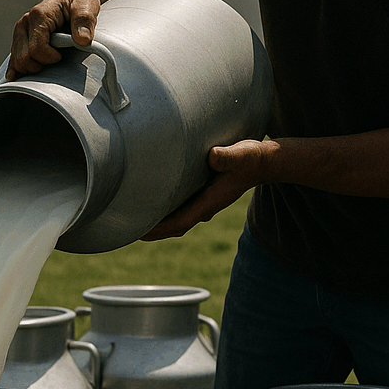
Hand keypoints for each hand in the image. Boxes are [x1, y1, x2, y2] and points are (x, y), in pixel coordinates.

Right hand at [7, 0, 100, 79]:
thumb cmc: (80, 1)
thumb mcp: (87, 7)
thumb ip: (85, 22)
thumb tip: (83, 40)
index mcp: (38, 16)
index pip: (36, 48)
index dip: (50, 57)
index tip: (62, 55)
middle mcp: (24, 23)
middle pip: (22, 58)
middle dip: (39, 65)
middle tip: (55, 59)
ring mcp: (20, 31)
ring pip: (16, 61)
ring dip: (32, 67)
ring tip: (48, 60)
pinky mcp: (20, 38)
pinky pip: (13, 59)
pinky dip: (17, 69)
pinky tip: (17, 77)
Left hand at [141, 140, 269, 240]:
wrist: (263, 161)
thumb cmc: (251, 158)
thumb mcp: (241, 154)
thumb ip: (228, 157)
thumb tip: (213, 156)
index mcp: (210, 202)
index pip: (180, 222)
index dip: (159, 229)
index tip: (138, 233)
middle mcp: (205, 206)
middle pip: (173, 226)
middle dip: (151, 230)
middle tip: (125, 230)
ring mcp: (203, 202)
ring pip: (176, 219)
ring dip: (156, 222)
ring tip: (131, 220)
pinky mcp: (202, 194)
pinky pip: (179, 208)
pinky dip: (164, 210)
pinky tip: (150, 203)